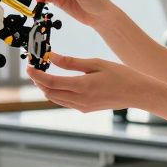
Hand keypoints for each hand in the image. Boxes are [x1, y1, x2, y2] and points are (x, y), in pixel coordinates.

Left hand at [26, 52, 158, 112]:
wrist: (137, 93)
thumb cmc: (120, 75)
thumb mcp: (96, 63)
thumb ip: (72, 62)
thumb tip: (52, 57)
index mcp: (83, 86)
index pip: (51, 82)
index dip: (37, 75)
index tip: (28, 66)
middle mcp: (80, 100)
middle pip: (49, 92)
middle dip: (38, 81)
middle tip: (34, 67)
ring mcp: (82, 107)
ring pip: (55, 99)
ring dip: (46, 87)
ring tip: (42, 73)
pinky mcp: (85, 109)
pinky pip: (64, 102)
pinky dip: (56, 92)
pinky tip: (57, 82)